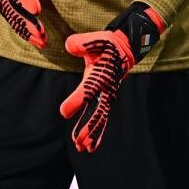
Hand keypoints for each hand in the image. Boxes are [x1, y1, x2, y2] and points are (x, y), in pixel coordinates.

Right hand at [0, 0, 45, 47]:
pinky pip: (16, 24)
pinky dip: (26, 34)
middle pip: (16, 11)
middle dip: (28, 23)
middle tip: (41, 33)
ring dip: (28, 32)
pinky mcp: (8, 10)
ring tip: (42, 42)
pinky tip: (39, 44)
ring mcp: (5, 5)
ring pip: (16, 21)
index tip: (37, 8)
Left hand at [59, 1, 165, 152]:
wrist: (124, 50)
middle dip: (88, 127)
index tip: (64, 112)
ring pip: (100, 118)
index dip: (76, 101)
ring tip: (81, 148)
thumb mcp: (96, 40)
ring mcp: (108, 95)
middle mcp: (106, 89)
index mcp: (101, 75)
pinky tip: (89, 146)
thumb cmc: (107, 45)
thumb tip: (69, 46)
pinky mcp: (107, 99)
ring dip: (92, 133)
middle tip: (78, 141)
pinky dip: (96, 132)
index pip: (87, 90)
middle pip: (98, 111)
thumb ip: (82, 43)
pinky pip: (102, 118)